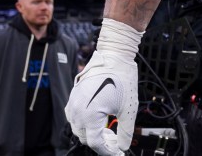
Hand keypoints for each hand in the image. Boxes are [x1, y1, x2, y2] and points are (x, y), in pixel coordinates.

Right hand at [65, 19, 141, 155]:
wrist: (114, 56)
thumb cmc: (122, 78)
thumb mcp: (128, 108)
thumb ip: (126, 130)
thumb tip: (123, 146)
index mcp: (90, 116)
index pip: (96, 143)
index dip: (107, 151)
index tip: (117, 153)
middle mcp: (77, 112)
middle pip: (86, 138)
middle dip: (101, 142)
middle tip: (116, 142)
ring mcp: (73, 104)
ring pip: (79, 128)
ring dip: (92, 133)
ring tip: (109, 131)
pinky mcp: (73, 97)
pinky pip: (75, 117)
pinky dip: (86, 122)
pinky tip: (99, 120)